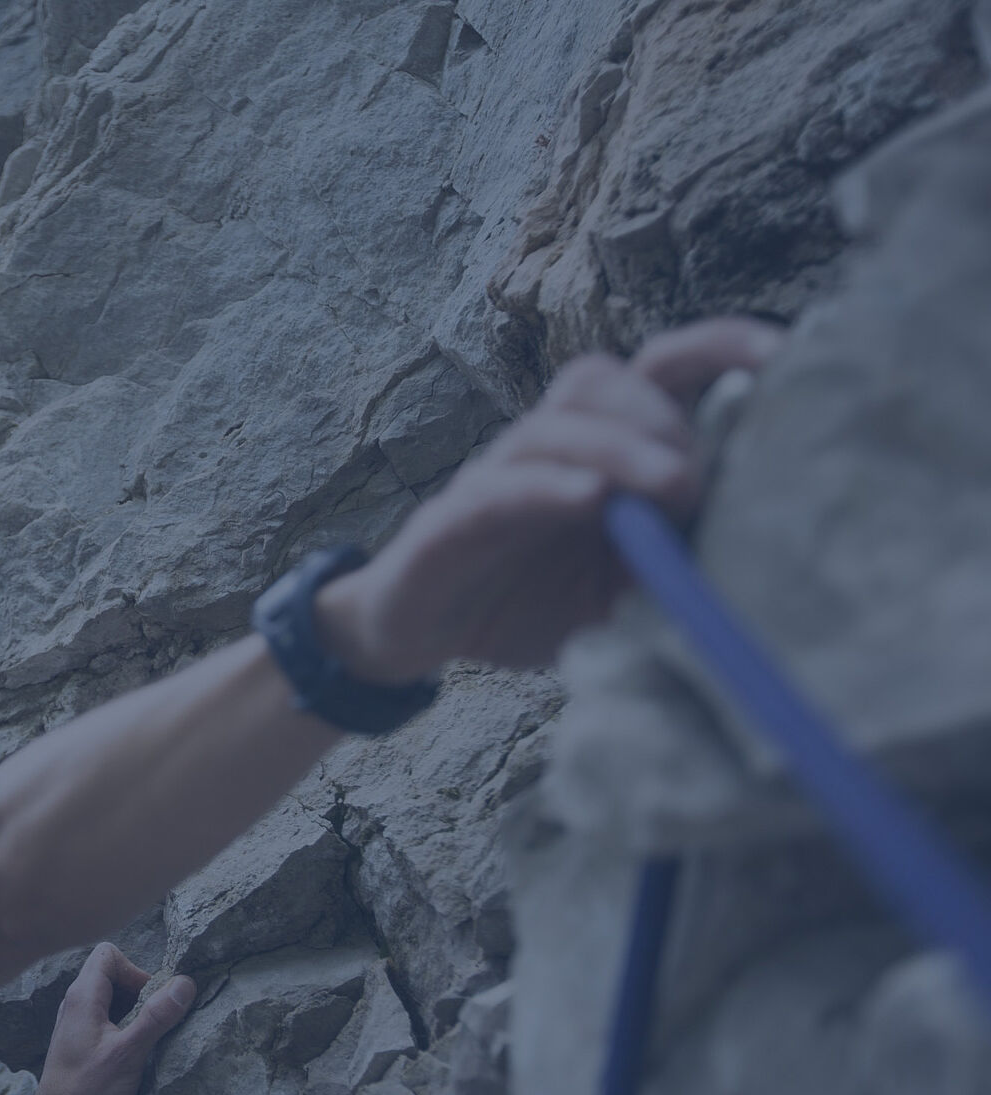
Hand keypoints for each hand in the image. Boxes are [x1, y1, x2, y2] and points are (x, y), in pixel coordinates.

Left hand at [27, 943, 195, 1094]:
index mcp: (81, 997)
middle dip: (141, 992)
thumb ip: (156, 1017)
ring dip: (136, 1014)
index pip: (109, 954)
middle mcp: (76, 1006)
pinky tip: (138, 1057)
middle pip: (113, 975)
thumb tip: (186, 982)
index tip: (152, 1001)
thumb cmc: (87, 1094)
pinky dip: (127, 1031)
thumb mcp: (128, 1054)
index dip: (136, 970)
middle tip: (156, 1022)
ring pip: (113, 1001)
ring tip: (149, 1041)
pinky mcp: (84, 1048)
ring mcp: (79, 1027)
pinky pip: (109, 1024)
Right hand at [331, 317, 785, 677]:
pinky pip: (498, 490)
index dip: (717, 349)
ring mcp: (495, 479)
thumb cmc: (529, 602)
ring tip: (671, 488)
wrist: (419, 636)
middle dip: (659, 414)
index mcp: (598, 450)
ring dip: (618, 446)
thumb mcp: (627, 589)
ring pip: (550, 426)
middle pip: (596, 379)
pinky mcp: (450, 522)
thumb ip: (680, 558)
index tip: (784, 359)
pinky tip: (589, 501)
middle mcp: (546, 449)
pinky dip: (547, 487)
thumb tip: (769, 547)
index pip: (657, 370)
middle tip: (698, 479)